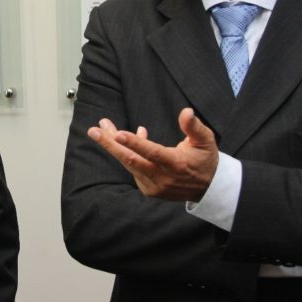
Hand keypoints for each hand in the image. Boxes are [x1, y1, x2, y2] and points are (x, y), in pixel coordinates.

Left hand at [87, 108, 218, 201]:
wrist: (208, 188)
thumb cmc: (205, 159)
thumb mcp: (205, 140)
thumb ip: (194, 126)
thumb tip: (186, 112)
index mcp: (176, 164)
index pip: (152, 152)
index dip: (134, 143)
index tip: (118, 134)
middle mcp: (162, 177)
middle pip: (131, 160)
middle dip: (110, 145)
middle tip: (94, 131)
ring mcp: (154, 186)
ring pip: (129, 163)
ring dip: (114, 146)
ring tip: (102, 129)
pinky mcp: (148, 190)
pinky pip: (133, 168)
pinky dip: (127, 154)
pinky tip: (124, 139)